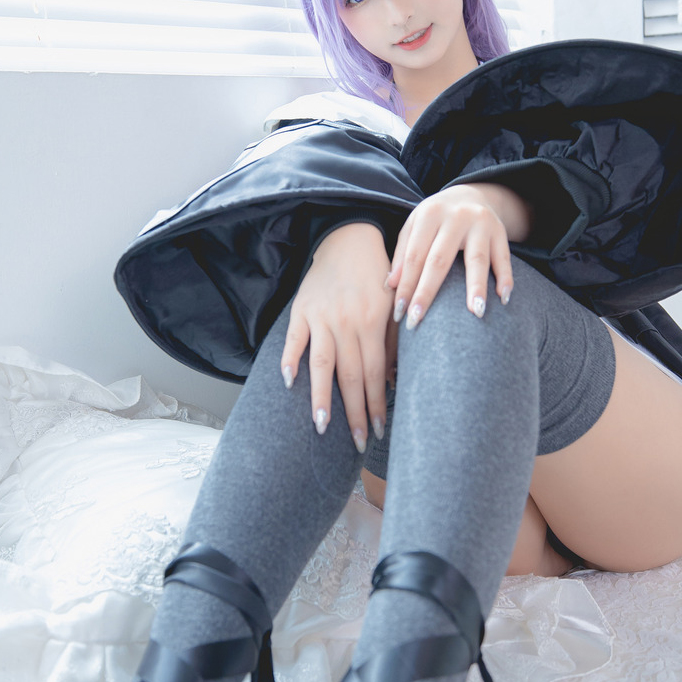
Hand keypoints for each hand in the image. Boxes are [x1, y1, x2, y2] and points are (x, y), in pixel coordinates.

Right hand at [280, 222, 394, 451]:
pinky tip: (289, 383)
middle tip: (359, 442)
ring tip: (322, 426)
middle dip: (354, 412)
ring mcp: (321, 317)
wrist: (349, 239)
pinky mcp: (301, 310)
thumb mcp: (392, 305)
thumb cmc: (376, 276)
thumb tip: (392, 381)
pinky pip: (294, 339)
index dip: (375, 404)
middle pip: (350, 376)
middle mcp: (346, 323)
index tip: (378, 430)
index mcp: (372, 323)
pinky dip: (290, 359)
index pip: (374, 373)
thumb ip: (391, 342)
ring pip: (321, 364)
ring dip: (321, 397)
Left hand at [386, 183, 531, 328]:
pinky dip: (506, 277)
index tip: (400, 312)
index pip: (414, 256)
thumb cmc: (437, 218)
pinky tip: (503, 298)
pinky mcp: (501, 232)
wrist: (471, 194)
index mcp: (430, 214)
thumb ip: (403, 253)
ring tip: (475, 312)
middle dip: (427, 292)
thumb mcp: (415, 226)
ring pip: (477, 259)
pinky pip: (504, 257)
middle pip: (440, 260)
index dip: (406, 285)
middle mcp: (456, 217)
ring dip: (476, 287)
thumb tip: (390, 286)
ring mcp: (481, 223)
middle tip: (418, 319)